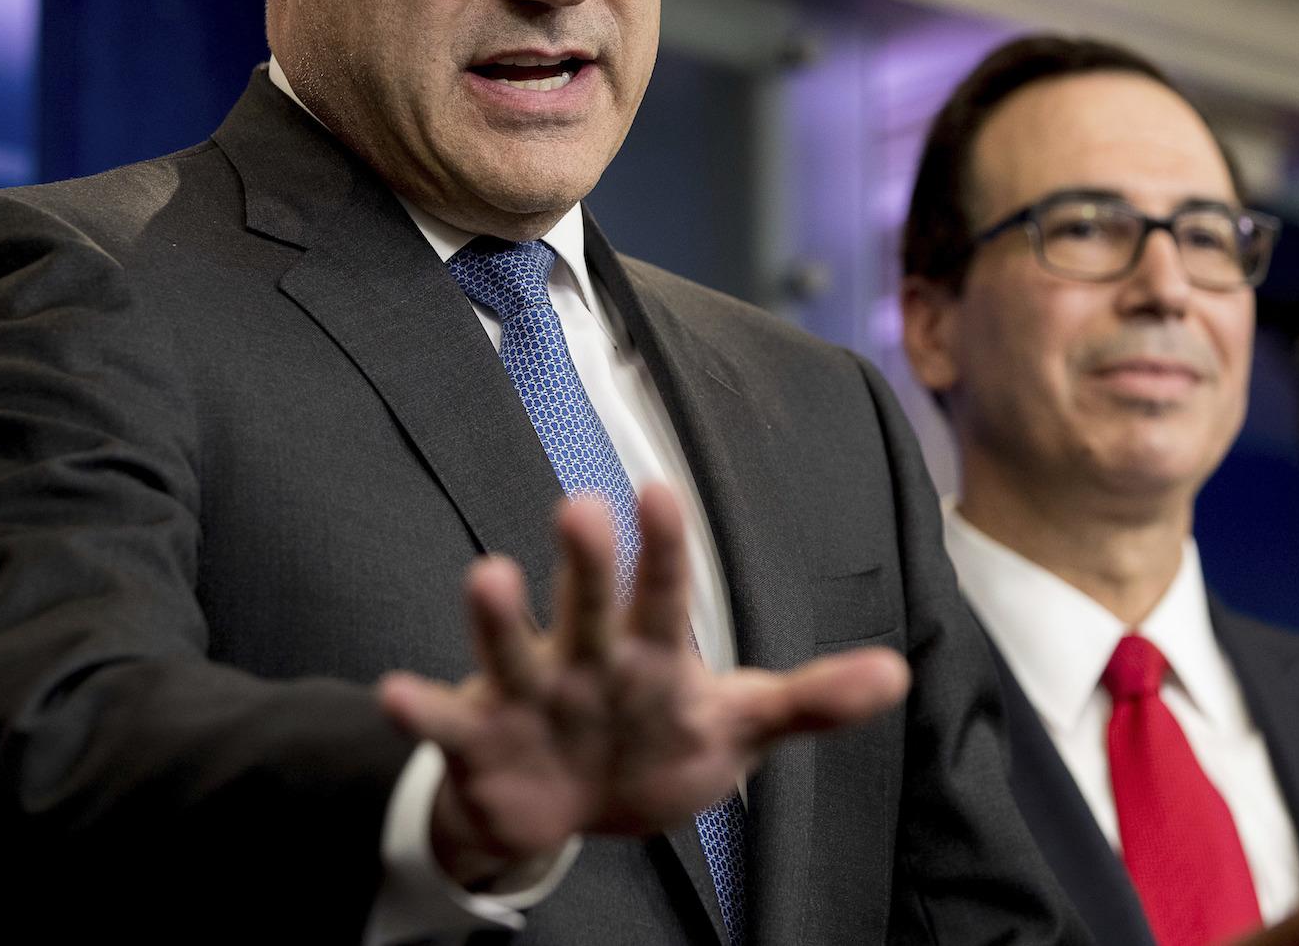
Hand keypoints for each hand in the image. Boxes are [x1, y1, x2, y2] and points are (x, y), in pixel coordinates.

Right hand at [376, 486, 909, 887]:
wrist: (564, 808)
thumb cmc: (652, 745)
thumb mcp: (737, 726)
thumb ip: (810, 700)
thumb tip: (899, 674)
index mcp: (651, 652)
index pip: (664, 591)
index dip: (664, 546)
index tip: (659, 489)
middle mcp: (586, 659)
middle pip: (588, 604)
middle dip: (585, 562)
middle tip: (580, 503)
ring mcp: (529, 696)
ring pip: (512, 650)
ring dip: (497, 618)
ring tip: (485, 574)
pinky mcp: (480, 742)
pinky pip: (447, 725)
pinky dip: (422, 711)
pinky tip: (398, 693)